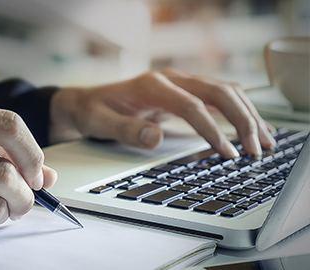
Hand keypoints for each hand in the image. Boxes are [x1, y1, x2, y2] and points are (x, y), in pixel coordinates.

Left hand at [50, 68, 275, 158]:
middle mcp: (170, 79)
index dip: (211, 129)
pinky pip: (218, 97)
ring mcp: (179, 83)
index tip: (226, 153)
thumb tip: (155, 137)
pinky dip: (238, 110)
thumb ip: (126, 130)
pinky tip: (251, 126)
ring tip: (264, 141)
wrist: (88, 102)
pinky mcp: (183, 93)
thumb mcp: (101, 122)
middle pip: (217, 91)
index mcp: (151, 85)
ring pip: (224, 90)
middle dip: (241, 119)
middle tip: (255, 149)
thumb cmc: (94, 111)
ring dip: (247, 114)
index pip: (191, 105)